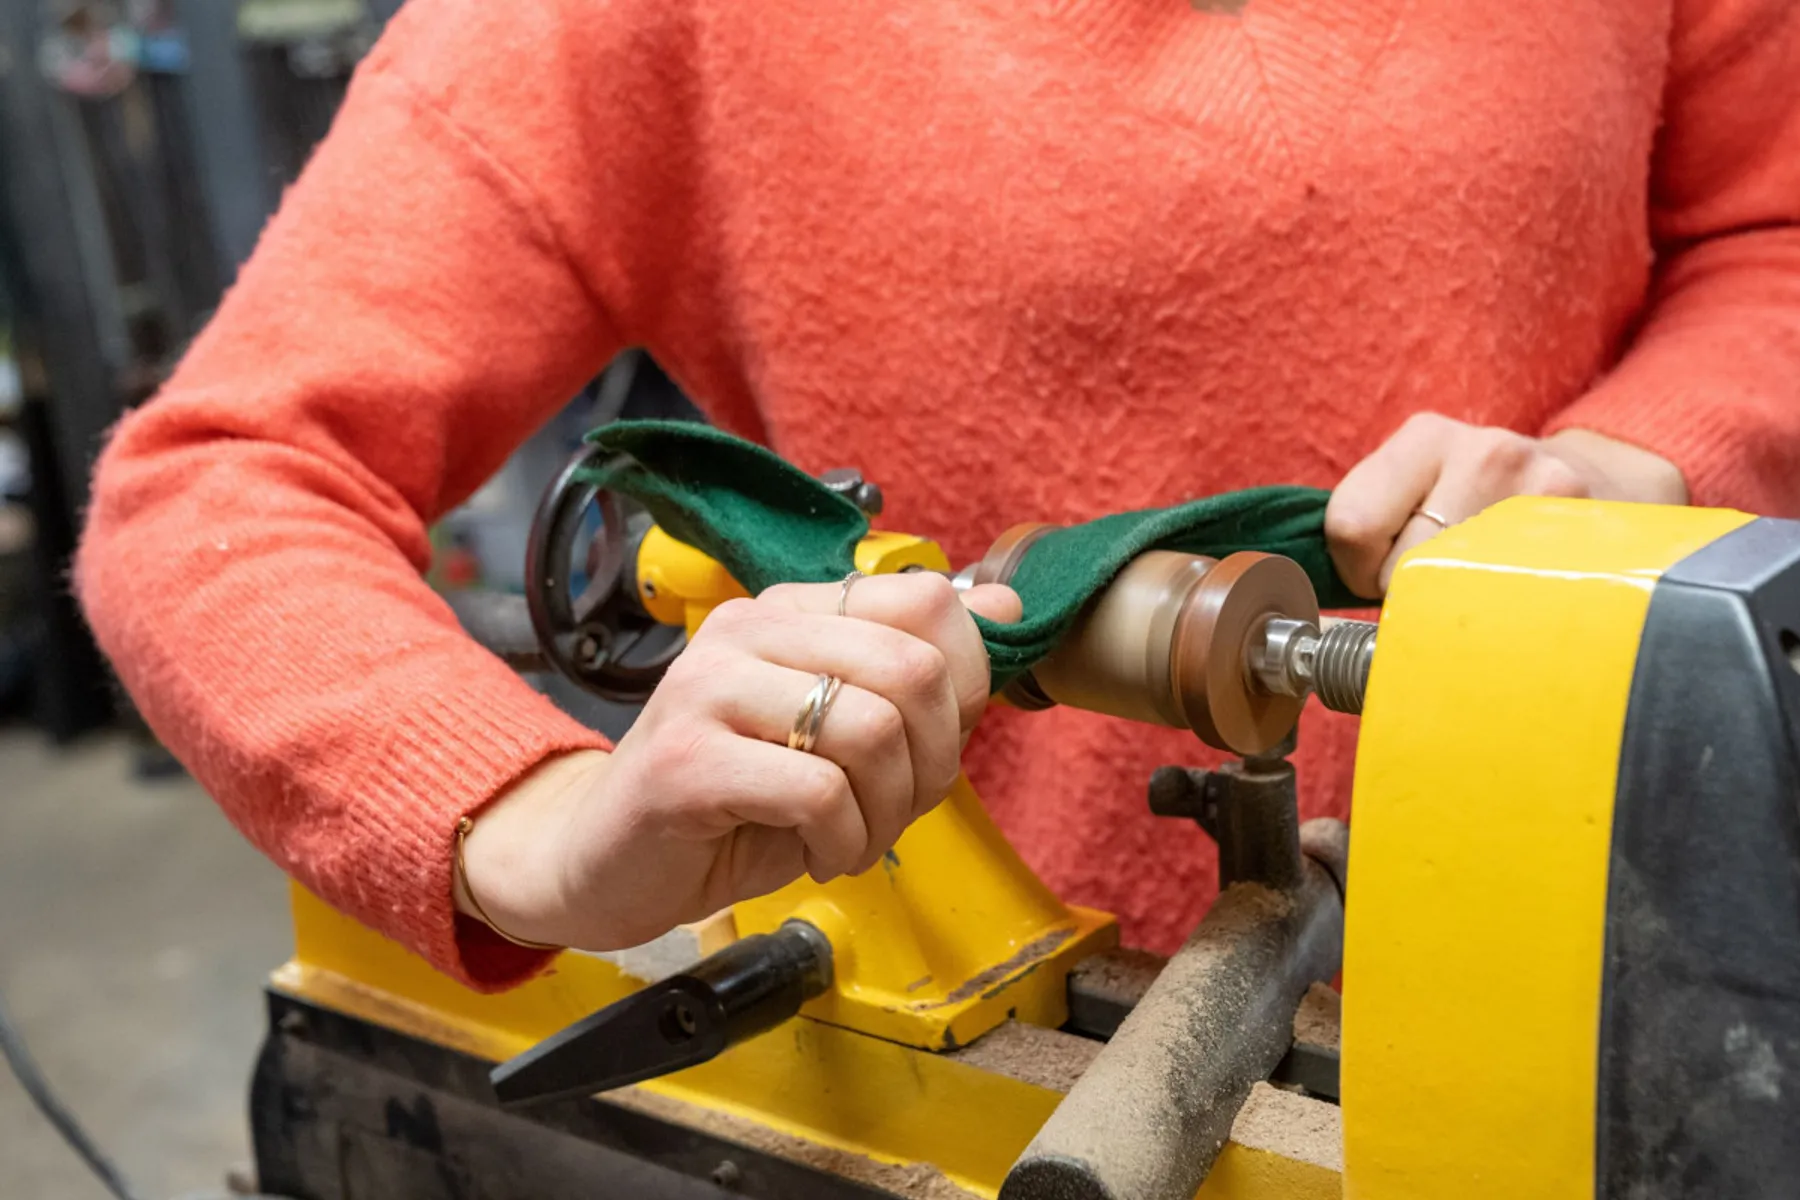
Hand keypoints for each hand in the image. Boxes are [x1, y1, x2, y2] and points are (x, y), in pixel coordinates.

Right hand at [456, 573, 1021, 950]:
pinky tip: (816, 852)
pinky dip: (843, 840)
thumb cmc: (733, 801)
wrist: (607, 861)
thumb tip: (1010, 604)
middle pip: (912, 667)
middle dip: (935, 759)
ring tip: (854, 835)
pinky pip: (818, 792)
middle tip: (899, 806)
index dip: (967, 680)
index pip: (924, 599)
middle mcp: (748, 631)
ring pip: (871, 730)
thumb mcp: (839, 733)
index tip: (938, 743)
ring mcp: (709, 689)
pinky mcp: (686, 760)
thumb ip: (917, 677)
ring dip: (888, 811)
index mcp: (791, 610)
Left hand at [1326, 414, 1687, 596]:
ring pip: (1461, 587)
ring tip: (1486, 580)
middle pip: (1405, 564)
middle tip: (1443, 582)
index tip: (1382, 575)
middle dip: (1411, 592)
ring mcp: (1544, 486)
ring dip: (1463, 604)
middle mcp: (1484, 450)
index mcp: (1424, 437)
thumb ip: (1369, 535)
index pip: (1350, 524)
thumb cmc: (1485, 506)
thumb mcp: (1423, 493)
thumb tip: (1315, 626)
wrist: (1603, 482)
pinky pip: (1516, 600)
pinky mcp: (1588, 528)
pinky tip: (1521, 589)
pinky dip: (1507, 611)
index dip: (1358, 570)